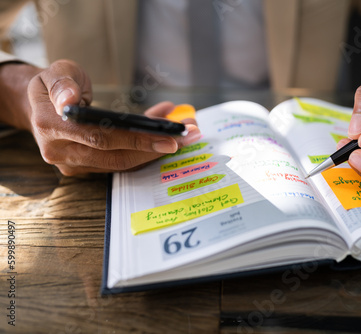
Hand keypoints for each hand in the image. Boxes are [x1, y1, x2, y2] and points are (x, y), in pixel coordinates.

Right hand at [26, 59, 200, 175]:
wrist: (37, 107)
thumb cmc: (52, 86)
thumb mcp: (54, 73)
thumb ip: (63, 84)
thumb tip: (70, 101)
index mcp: (50, 127)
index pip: (101, 137)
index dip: (136, 139)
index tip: (169, 138)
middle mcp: (61, 152)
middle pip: (117, 156)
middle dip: (157, 147)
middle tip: (190, 135)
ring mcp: (73, 165)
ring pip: (123, 161)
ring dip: (156, 149)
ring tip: (185, 133)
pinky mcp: (86, 169)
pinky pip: (121, 161)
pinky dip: (145, 149)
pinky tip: (166, 133)